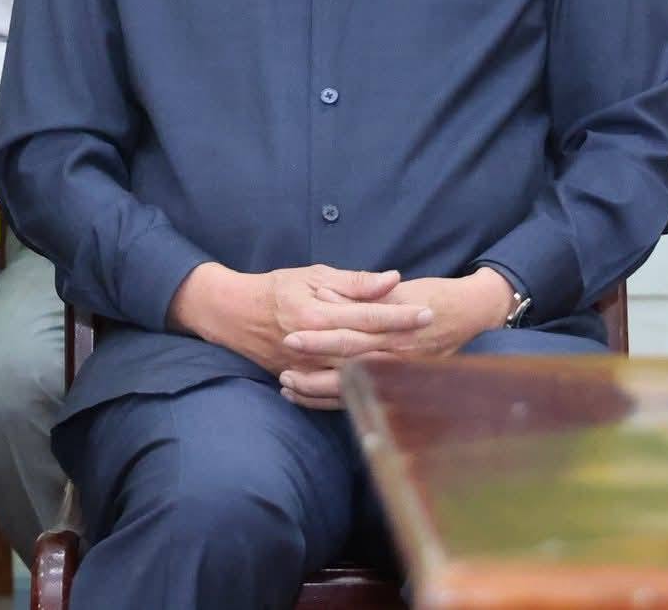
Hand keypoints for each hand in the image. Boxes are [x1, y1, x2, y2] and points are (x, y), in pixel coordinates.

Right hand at [168, 262, 431, 403]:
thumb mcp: (311, 275)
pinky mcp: (302, 379)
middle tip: (433, 336)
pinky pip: (337, 391)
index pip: (366, 316)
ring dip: (388, 369)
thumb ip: (352, 282)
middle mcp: (313, 343)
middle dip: (402, 341)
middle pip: (366, 347)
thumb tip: (390, 279)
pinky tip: (387, 386)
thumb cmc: (276, 289)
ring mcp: (307, 366)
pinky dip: (363, 389)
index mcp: (316, 313)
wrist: (234, 314)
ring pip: (355, 373)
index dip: (398, 315)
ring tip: (420, 364)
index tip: (427, 312)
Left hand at [278, 267, 513, 408]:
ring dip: (317, 390)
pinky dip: (331, 400)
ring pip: (351, 388)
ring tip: (287, 385)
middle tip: (282, 367)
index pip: (349, 333)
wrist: (470, 313)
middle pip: (346, 364)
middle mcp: (394, 353)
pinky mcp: (398, 384)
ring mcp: (398, 373)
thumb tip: (326, 296)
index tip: (290, 336)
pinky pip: (361, 399)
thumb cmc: (432, 295)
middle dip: (312, 368)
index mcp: (392, 326)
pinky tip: (306, 398)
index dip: (319, 337)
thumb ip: (362, 292)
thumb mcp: (401, 288)